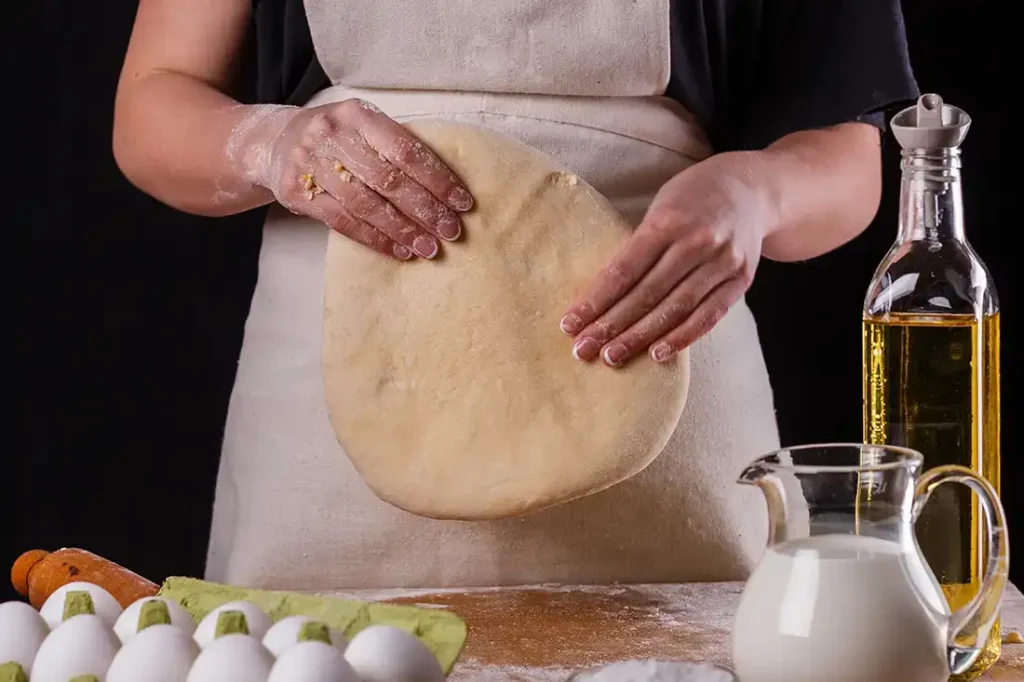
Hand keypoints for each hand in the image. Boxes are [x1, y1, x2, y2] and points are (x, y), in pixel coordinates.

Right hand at [243, 99, 472, 259]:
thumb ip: (395, 146)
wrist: (273, 142)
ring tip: (429, 247)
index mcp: (357, 114)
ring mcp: (311, 164)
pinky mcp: (298, 193)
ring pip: (366, 204)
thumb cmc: (335, 137)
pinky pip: (344, 222)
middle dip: (425, 209)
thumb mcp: (362, 126)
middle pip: (388, 180)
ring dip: (403, 230)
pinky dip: (375, 239)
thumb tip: (448, 185)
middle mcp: (332, 135)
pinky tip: (399, 250)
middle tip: (451, 231)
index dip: (437, 178)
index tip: (462, 202)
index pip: (406, 150)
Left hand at [560, 152, 775, 366]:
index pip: (624, 270)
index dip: (596, 300)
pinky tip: (657, 353)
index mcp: (668, 221)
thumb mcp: (660, 208)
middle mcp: (697, 242)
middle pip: (647, 294)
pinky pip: (709, 315)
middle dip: (611, 326)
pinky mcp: (741, 280)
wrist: (751, 190)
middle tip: (583, 349)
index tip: (570, 324)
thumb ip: (637, 247)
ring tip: (612, 356)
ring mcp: (723, 263)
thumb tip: (599, 295)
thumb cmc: (691, 200)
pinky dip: (682, 337)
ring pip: (675, 309)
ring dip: (640, 337)